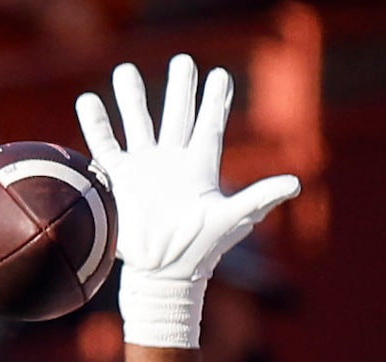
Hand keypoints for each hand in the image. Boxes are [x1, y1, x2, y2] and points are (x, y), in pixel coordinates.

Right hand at [75, 56, 299, 346]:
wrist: (162, 276)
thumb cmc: (200, 251)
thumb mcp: (232, 220)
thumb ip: (260, 197)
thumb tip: (297, 183)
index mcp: (200, 167)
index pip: (210, 124)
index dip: (216, 100)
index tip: (220, 75)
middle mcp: (173, 163)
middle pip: (176, 114)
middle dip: (179, 88)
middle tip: (183, 61)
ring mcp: (145, 168)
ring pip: (137, 122)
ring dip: (131, 96)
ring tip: (124, 69)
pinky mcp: (120, 179)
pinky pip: (105, 145)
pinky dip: (96, 124)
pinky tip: (88, 100)